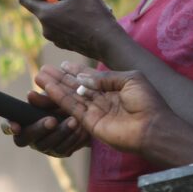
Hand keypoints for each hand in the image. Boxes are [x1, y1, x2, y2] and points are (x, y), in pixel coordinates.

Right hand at [1, 90, 89, 157]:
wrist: (85, 113)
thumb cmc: (63, 102)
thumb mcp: (55, 97)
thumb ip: (43, 99)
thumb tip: (30, 95)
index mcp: (23, 120)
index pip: (8, 126)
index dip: (9, 127)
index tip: (15, 126)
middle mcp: (30, 136)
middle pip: (25, 139)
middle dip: (39, 129)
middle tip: (52, 120)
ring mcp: (44, 145)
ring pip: (46, 145)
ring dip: (60, 133)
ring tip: (73, 121)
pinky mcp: (59, 152)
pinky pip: (63, 149)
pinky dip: (72, 138)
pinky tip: (80, 129)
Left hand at [18, 0, 125, 59]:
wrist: (108, 44)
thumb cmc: (94, 16)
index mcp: (45, 14)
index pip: (25, 0)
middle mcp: (46, 29)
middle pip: (41, 8)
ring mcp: (55, 39)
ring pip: (53, 19)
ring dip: (59, 9)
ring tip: (76, 1)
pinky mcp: (65, 44)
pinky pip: (61, 28)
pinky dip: (66, 20)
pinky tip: (81, 15)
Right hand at [35, 62, 170, 155]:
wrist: (152, 127)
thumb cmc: (147, 102)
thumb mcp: (130, 79)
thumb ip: (106, 77)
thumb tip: (82, 78)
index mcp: (115, 87)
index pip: (91, 78)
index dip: (76, 70)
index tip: (62, 63)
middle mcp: (103, 99)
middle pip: (77, 87)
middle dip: (61, 78)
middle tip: (44, 69)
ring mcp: (96, 111)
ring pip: (72, 97)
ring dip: (55, 87)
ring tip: (40, 76)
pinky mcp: (90, 123)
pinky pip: (73, 109)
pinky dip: (60, 99)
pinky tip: (49, 89)